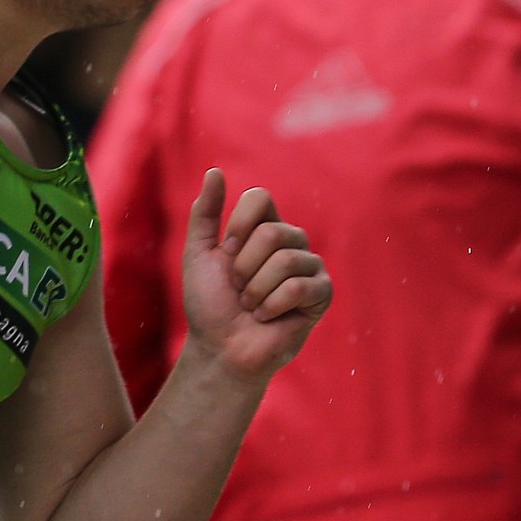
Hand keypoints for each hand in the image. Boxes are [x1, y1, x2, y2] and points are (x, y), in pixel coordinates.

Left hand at [177, 170, 329, 386]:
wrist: (221, 349)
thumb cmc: (210, 304)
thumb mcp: (198, 254)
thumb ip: (205, 213)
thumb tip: (215, 171)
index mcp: (264, 226)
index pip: (260, 198)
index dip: (238, 225)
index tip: (225, 252)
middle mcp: (291, 240)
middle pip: (271, 232)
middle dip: (243, 266)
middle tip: (238, 289)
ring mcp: (310, 266)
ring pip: (285, 260)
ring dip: (256, 290)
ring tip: (251, 306)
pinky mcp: (322, 293)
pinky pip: (299, 287)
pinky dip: (272, 306)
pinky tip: (268, 317)